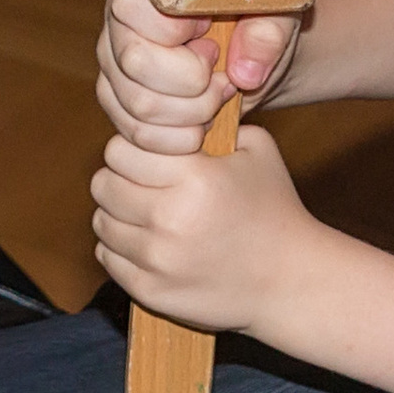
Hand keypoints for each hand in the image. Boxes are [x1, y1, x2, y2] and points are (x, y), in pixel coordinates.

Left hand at [90, 127, 315, 334]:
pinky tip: (149, 242)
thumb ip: (213, 121)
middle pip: (103, 185)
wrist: (291, 280)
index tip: (150, 157)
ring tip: (149, 213)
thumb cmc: (275, 210)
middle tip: (145, 184)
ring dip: (119, 214)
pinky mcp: (150, 291)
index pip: (119, 151)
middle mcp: (169, 220)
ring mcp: (157, 260)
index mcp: (194, 179)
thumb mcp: (257, 151)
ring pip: (102, 222)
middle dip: (122, 179)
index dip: (133, 149)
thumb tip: (178, 101)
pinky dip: (121, 247)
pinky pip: (107, 257)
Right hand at [97, 0, 297, 152]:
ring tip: (219, 95)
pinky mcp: (120, 106)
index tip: (211, 30)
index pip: (132, 8)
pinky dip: (182, 139)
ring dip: (193, 114)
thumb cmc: (261, 22)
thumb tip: (244, 73)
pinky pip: (139, 136)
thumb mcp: (278, 13)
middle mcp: (119, 25)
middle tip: (224, 76)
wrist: (254, 57)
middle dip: (193, 83)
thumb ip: (267, 33)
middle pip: (136, 63)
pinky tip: (204, 122)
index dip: (177, 30)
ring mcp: (115, 69)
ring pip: (139, 108)